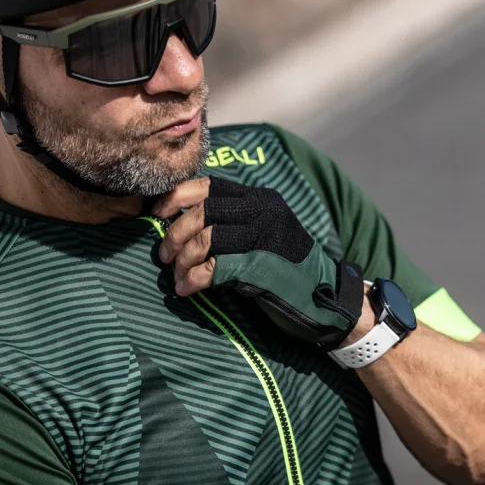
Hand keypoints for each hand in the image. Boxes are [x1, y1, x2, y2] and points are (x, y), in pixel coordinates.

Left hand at [151, 176, 365, 349]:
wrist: (327, 300)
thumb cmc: (288, 272)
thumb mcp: (262, 237)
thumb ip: (232, 225)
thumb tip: (182, 228)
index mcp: (260, 199)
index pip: (208, 185)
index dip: (176, 197)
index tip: (157, 215)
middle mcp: (263, 211)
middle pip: (201, 211)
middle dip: (174, 234)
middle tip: (165, 256)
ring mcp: (265, 236)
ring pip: (205, 237)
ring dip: (183, 260)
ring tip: (178, 277)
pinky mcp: (262, 266)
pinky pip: (214, 267)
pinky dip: (194, 279)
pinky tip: (188, 289)